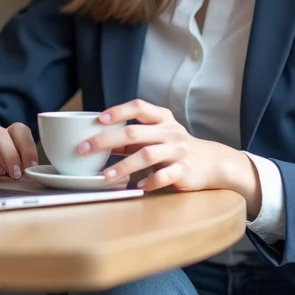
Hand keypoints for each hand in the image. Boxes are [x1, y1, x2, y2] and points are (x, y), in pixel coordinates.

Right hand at [0, 123, 37, 178]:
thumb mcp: (8, 165)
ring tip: (11, 173)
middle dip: (22, 151)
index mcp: (10, 135)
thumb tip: (35, 175)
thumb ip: (21, 165)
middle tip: (22, 172)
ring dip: (8, 153)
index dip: (30, 147)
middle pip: (15, 128)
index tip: (33, 166)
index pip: (23, 130)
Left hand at [78, 100, 257, 209]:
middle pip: (135, 132)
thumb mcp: (158, 135)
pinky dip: (150, 182)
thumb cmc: (175, 148)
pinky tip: (138, 187)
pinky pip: (165, 176)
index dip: (119, 111)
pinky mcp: (184, 171)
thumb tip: (98, 139)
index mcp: (163, 119)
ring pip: (147, 155)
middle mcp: (170, 132)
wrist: (210, 163)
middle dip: (106, 140)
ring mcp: (178, 151)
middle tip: (84, 149)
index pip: (140, 107)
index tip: (98, 119)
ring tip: (105, 176)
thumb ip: (133, 136)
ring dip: (123, 166)